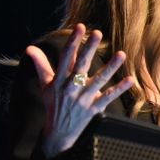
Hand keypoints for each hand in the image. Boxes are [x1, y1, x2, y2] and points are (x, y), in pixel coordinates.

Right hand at [24, 24, 135, 157]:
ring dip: (110, 67)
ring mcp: (83, 99)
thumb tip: (30, 48)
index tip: (80, 27)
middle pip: (81, 65)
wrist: (58, 132)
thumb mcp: (44, 85)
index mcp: (58, 80)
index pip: (66, 57)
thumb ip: (40, 65)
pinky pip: (108, 97)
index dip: (73, 42)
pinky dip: (120, 89)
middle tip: (98, 33)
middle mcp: (70, 88)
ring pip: (99, 80)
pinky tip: (130, 80)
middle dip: (89, 49)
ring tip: (121, 54)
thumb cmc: (53, 104)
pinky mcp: (94, 108)